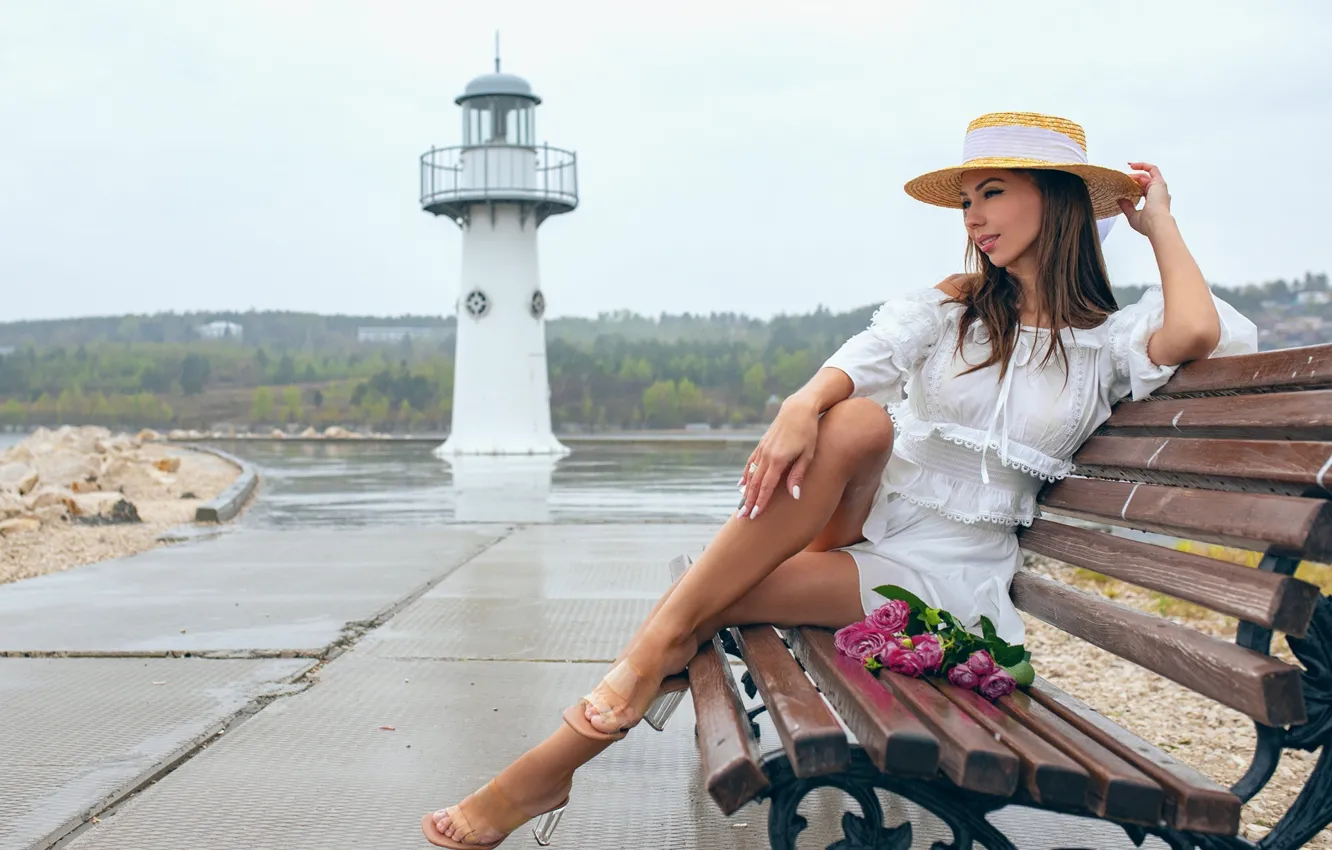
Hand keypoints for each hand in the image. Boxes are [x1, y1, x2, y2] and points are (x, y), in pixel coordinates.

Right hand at [737, 395, 819, 519]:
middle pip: (755, 484)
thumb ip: (798, 476)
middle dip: (748, 501)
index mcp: (778, 460)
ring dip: (745, 492)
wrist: (798, 409)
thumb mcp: (808, 455)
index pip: (767, 486)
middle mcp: (766, 456)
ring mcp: (762, 450)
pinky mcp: (761, 445)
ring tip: (740, 506)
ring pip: (751, 475)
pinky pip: (750, 464)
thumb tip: (794, 496)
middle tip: (742, 518)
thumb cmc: (808, 432)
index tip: (755, 515)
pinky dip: (745, 475)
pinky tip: (741, 485)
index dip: (761, 502)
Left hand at [1118, 162, 1173, 237]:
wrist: (1156, 223)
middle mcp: (1159, 194)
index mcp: (1155, 202)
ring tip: (1124, 176)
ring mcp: (1159, 187)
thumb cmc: (1148, 223)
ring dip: (1135, 174)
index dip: (1133, 187)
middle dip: (1132, 180)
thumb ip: (1127, 207)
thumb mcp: (1133, 216)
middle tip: (1121, 181)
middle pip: (1144, 182)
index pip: (1143, 191)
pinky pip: (1152, 169)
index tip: (1123, 186)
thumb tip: (1120, 200)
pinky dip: (1143, 165)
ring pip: (1147, 176)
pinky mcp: (1159, 183)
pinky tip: (1132, 165)